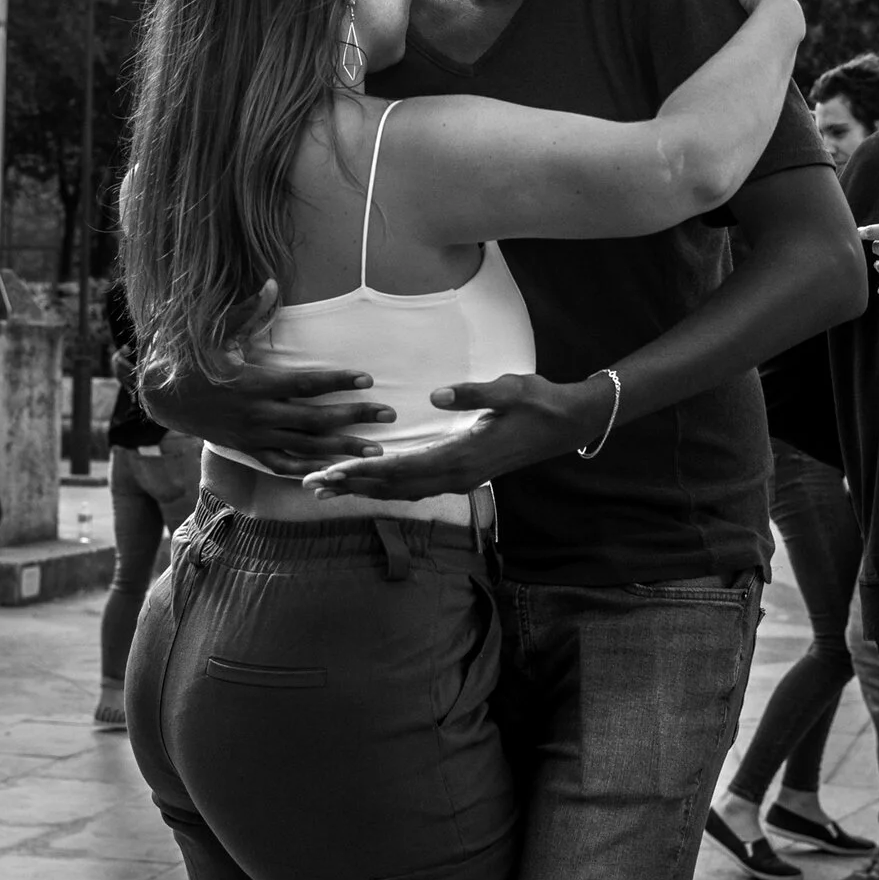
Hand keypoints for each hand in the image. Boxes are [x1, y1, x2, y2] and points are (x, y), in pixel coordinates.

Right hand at [136, 279, 394, 475]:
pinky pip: (283, 465)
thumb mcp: (218, 332)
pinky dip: (309, 470)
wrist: (166, 396)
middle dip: (354, 417)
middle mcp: (258, 414)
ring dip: (342, 449)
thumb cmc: (195, 358)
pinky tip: (336, 471)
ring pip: (306, 446)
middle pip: (315, 418)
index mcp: (255, 383)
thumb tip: (273, 282)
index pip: (305, 383)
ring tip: (376, 450)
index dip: (338, 380)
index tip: (368, 379)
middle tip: (389, 414)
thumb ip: (250, 311)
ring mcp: (254, 436)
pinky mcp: (249, 450)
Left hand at [302, 371, 614, 501]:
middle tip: (311, 484)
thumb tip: (437, 395)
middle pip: (394, 486)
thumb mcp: (509, 389)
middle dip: (351, 485)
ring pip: (404, 491)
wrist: (567, 424)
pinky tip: (372, 483)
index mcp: (462, 456)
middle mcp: (457, 474)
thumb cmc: (538, 402)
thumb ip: (473, 393)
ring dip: (366, 489)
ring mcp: (461, 477)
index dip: (361, 472)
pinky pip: (418, 486)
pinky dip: (389, 487)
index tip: (328, 473)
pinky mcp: (464, 473)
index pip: (400, 469)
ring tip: (330, 489)